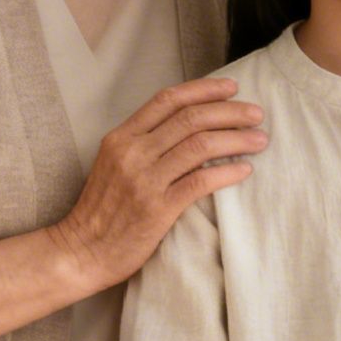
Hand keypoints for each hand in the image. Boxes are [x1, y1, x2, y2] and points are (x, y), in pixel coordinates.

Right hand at [49, 77, 264, 287]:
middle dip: (230, 111)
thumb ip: (144, 144)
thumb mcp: (114, 164)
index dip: (204, 89)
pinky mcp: (157, 208)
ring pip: (200, 145)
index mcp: (121, 137)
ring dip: (237, 139)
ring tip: (259, 140)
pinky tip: (244, 170)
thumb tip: (188, 127)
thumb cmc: (101, 210)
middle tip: (256, 113)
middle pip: (190, 118)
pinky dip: (227, 172)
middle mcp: (132, 152)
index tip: (231, 87)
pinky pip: (200, 181)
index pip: (168, 100)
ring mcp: (144, 180)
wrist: (80, 252)